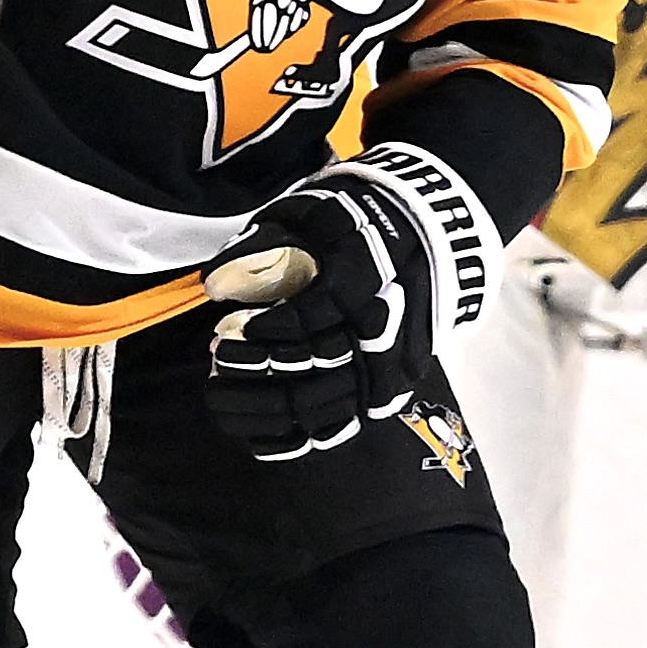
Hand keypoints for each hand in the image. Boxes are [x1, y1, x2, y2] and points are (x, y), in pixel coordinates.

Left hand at [199, 145, 500, 465]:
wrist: (431, 238)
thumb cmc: (359, 221)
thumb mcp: (311, 211)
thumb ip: (265, 243)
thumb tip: (215, 285)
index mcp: (369, 280)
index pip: (312, 317)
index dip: (265, 329)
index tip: (229, 328)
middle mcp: (385, 331)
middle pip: (314, 368)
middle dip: (256, 369)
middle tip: (218, 357)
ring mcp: (391, 368)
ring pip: (323, 406)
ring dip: (267, 405)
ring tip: (226, 390)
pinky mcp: (389, 391)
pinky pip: (339, 427)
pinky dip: (295, 436)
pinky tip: (255, 432)